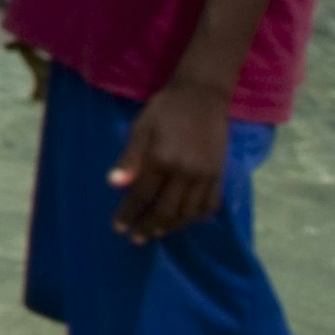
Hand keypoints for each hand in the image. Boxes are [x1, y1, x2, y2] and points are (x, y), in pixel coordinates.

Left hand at [112, 86, 236, 239]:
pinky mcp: (220, 174)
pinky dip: (197, 217)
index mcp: (162, 160)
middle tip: (136, 238)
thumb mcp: (140, 129)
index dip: (129, 213)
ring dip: (172, 226)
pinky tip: (186, 220)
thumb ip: (129, 158)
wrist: (203, 96)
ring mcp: (206, 176)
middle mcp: (186, 173)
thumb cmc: (165, 110)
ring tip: (157, 232)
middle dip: (148, 226)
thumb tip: (114, 184)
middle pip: (166, 210)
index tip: (119, 227)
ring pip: (189, 212)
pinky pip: (210, 204)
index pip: (142, 196)